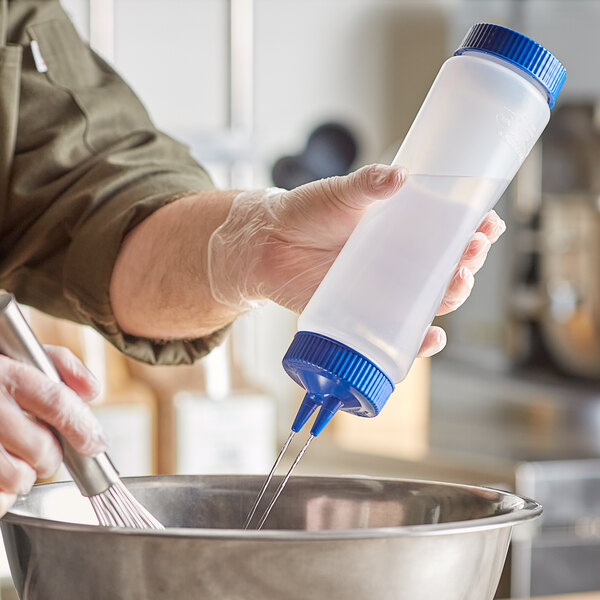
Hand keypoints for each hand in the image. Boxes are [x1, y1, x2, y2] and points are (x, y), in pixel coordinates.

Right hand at [0, 345, 105, 516]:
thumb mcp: (17, 351)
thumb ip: (60, 364)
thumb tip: (92, 391)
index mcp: (4, 374)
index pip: (57, 403)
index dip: (83, 428)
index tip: (96, 443)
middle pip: (40, 447)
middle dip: (53, 456)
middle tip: (47, 451)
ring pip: (17, 476)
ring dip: (26, 475)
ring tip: (17, 460)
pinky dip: (4, 494)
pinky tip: (1, 473)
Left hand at [208, 164, 505, 355]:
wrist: (267, 245)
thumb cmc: (306, 213)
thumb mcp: (339, 194)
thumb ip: (367, 183)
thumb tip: (399, 175)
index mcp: (400, 228)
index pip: (448, 229)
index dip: (473, 228)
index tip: (488, 223)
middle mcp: (398, 260)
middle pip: (447, 266)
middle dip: (468, 261)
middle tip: (471, 252)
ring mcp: (384, 289)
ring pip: (430, 299)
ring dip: (451, 296)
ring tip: (458, 283)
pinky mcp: (364, 314)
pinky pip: (398, 332)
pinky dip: (419, 341)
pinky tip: (432, 338)